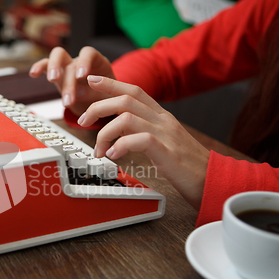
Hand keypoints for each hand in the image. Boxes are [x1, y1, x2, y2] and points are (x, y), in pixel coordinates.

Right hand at [29, 46, 114, 115]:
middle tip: (69, 97)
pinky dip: (39, 67)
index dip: (84, 62)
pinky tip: (33, 74)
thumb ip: (95, 94)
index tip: (82, 76)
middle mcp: (80, 61)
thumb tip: (77, 92)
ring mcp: (67, 66)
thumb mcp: (106, 98)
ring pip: (57, 56)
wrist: (98, 104)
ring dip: (53, 67)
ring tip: (53, 81)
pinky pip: (45, 65)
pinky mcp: (57, 74)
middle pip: (73, 60)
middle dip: (68, 78)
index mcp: (97, 62)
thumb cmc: (105, 98)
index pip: (88, 53)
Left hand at [79, 75, 209, 209]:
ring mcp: (166, 134)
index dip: (111, 83)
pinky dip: (121, 145)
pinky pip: (140, 140)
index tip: (91, 80)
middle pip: (125, 100)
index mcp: (161, 116)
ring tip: (99, 150)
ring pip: (127, 118)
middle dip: (98, 107)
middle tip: (82, 121)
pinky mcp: (168, 152)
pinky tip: (114, 155)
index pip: (134, 90)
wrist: (212, 180)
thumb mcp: (163, 142)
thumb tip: (119, 132)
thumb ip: (143, 132)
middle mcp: (163, 120)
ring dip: (105, 133)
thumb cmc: (185, 165)